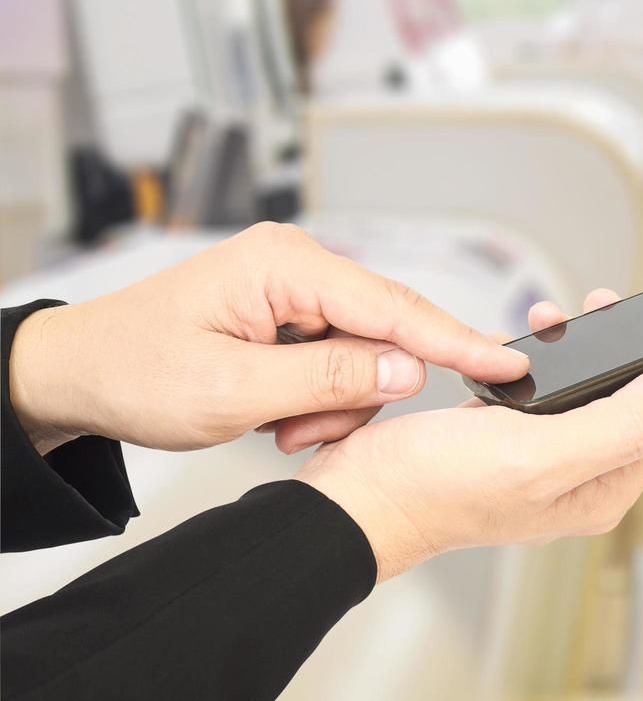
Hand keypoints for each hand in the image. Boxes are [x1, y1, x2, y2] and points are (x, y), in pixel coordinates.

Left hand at [7, 222, 527, 454]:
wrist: (77, 374)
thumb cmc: (133, 371)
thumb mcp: (229, 390)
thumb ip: (327, 377)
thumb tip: (409, 367)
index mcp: (285, 265)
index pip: (392, 305)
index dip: (454, 341)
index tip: (505, 364)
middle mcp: (299, 265)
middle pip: (385, 332)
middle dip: (358, 393)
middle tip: (298, 435)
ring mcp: (297, 288)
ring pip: (366, 355)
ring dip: (332, 404)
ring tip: (274, 428)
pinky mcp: (293, 313)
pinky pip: (340, 360)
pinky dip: (319, 399)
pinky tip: (277, 416)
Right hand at [297, 289, 642, 581]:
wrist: (357, 497)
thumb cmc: (433, 490)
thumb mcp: (535, 454)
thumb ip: (615, 425)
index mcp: (602, 487)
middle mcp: (583, 475)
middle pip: (639, 402)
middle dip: (635, 348)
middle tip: (615, 304)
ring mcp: (548, 458)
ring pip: (595, 390)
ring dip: (589, 346)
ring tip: (566, 314)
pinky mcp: (514, 439)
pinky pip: (553, 389)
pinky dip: (549, 358)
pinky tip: (528, 339)